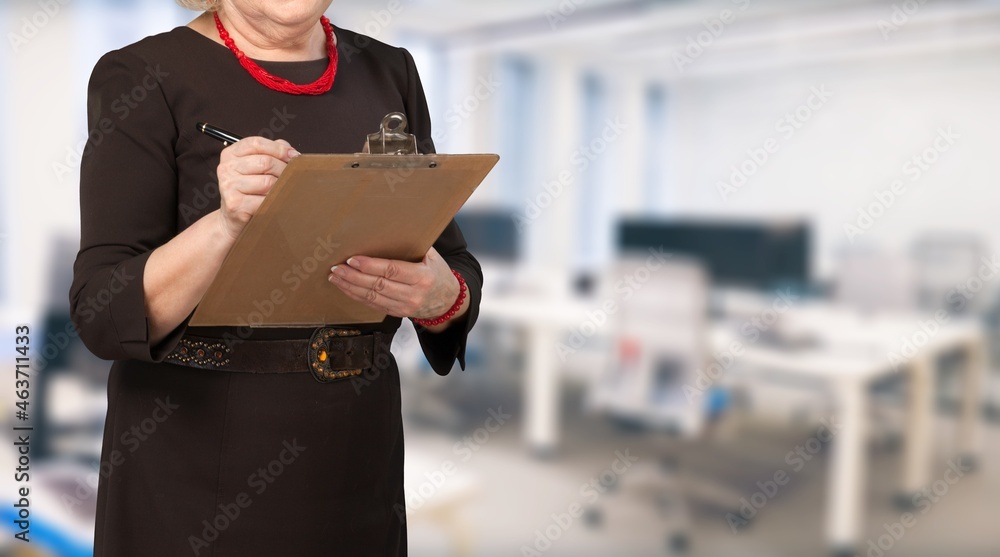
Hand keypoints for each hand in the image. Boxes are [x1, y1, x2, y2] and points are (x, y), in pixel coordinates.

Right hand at [216, 136, 298, 240]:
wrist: (233, 219)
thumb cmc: (248, 192)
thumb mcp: (255, 168)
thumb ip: (271, 153)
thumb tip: (291, 151)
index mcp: (230, 154)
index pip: (256, 143)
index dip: (279, 148)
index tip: (294, 156)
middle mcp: (226, 168)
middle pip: (265, 162)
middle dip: (284, 170)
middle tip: (291, 177)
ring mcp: (229, 186)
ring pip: (268, 182)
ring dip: (280, 187)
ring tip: (281, 191)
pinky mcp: (235, 204)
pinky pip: (266, 200)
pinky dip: (275, 202)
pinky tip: (274, 203)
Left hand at [328, 247, 467, 326]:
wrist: (447, 302)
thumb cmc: (437, 274)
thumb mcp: (433, 257)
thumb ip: (414, 245)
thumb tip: (392, 226)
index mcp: (422, 277)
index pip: (392, 271)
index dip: (370, 266)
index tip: (353, 259)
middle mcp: (413, 294)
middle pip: (378, 285)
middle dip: (354, 276)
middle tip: (337, 267)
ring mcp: (404, 307)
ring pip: (372, 297)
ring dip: (351, 287)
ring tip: (335, 276)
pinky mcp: (397, 314)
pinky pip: (373, 305)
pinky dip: (356, 296)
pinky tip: (345, 287)